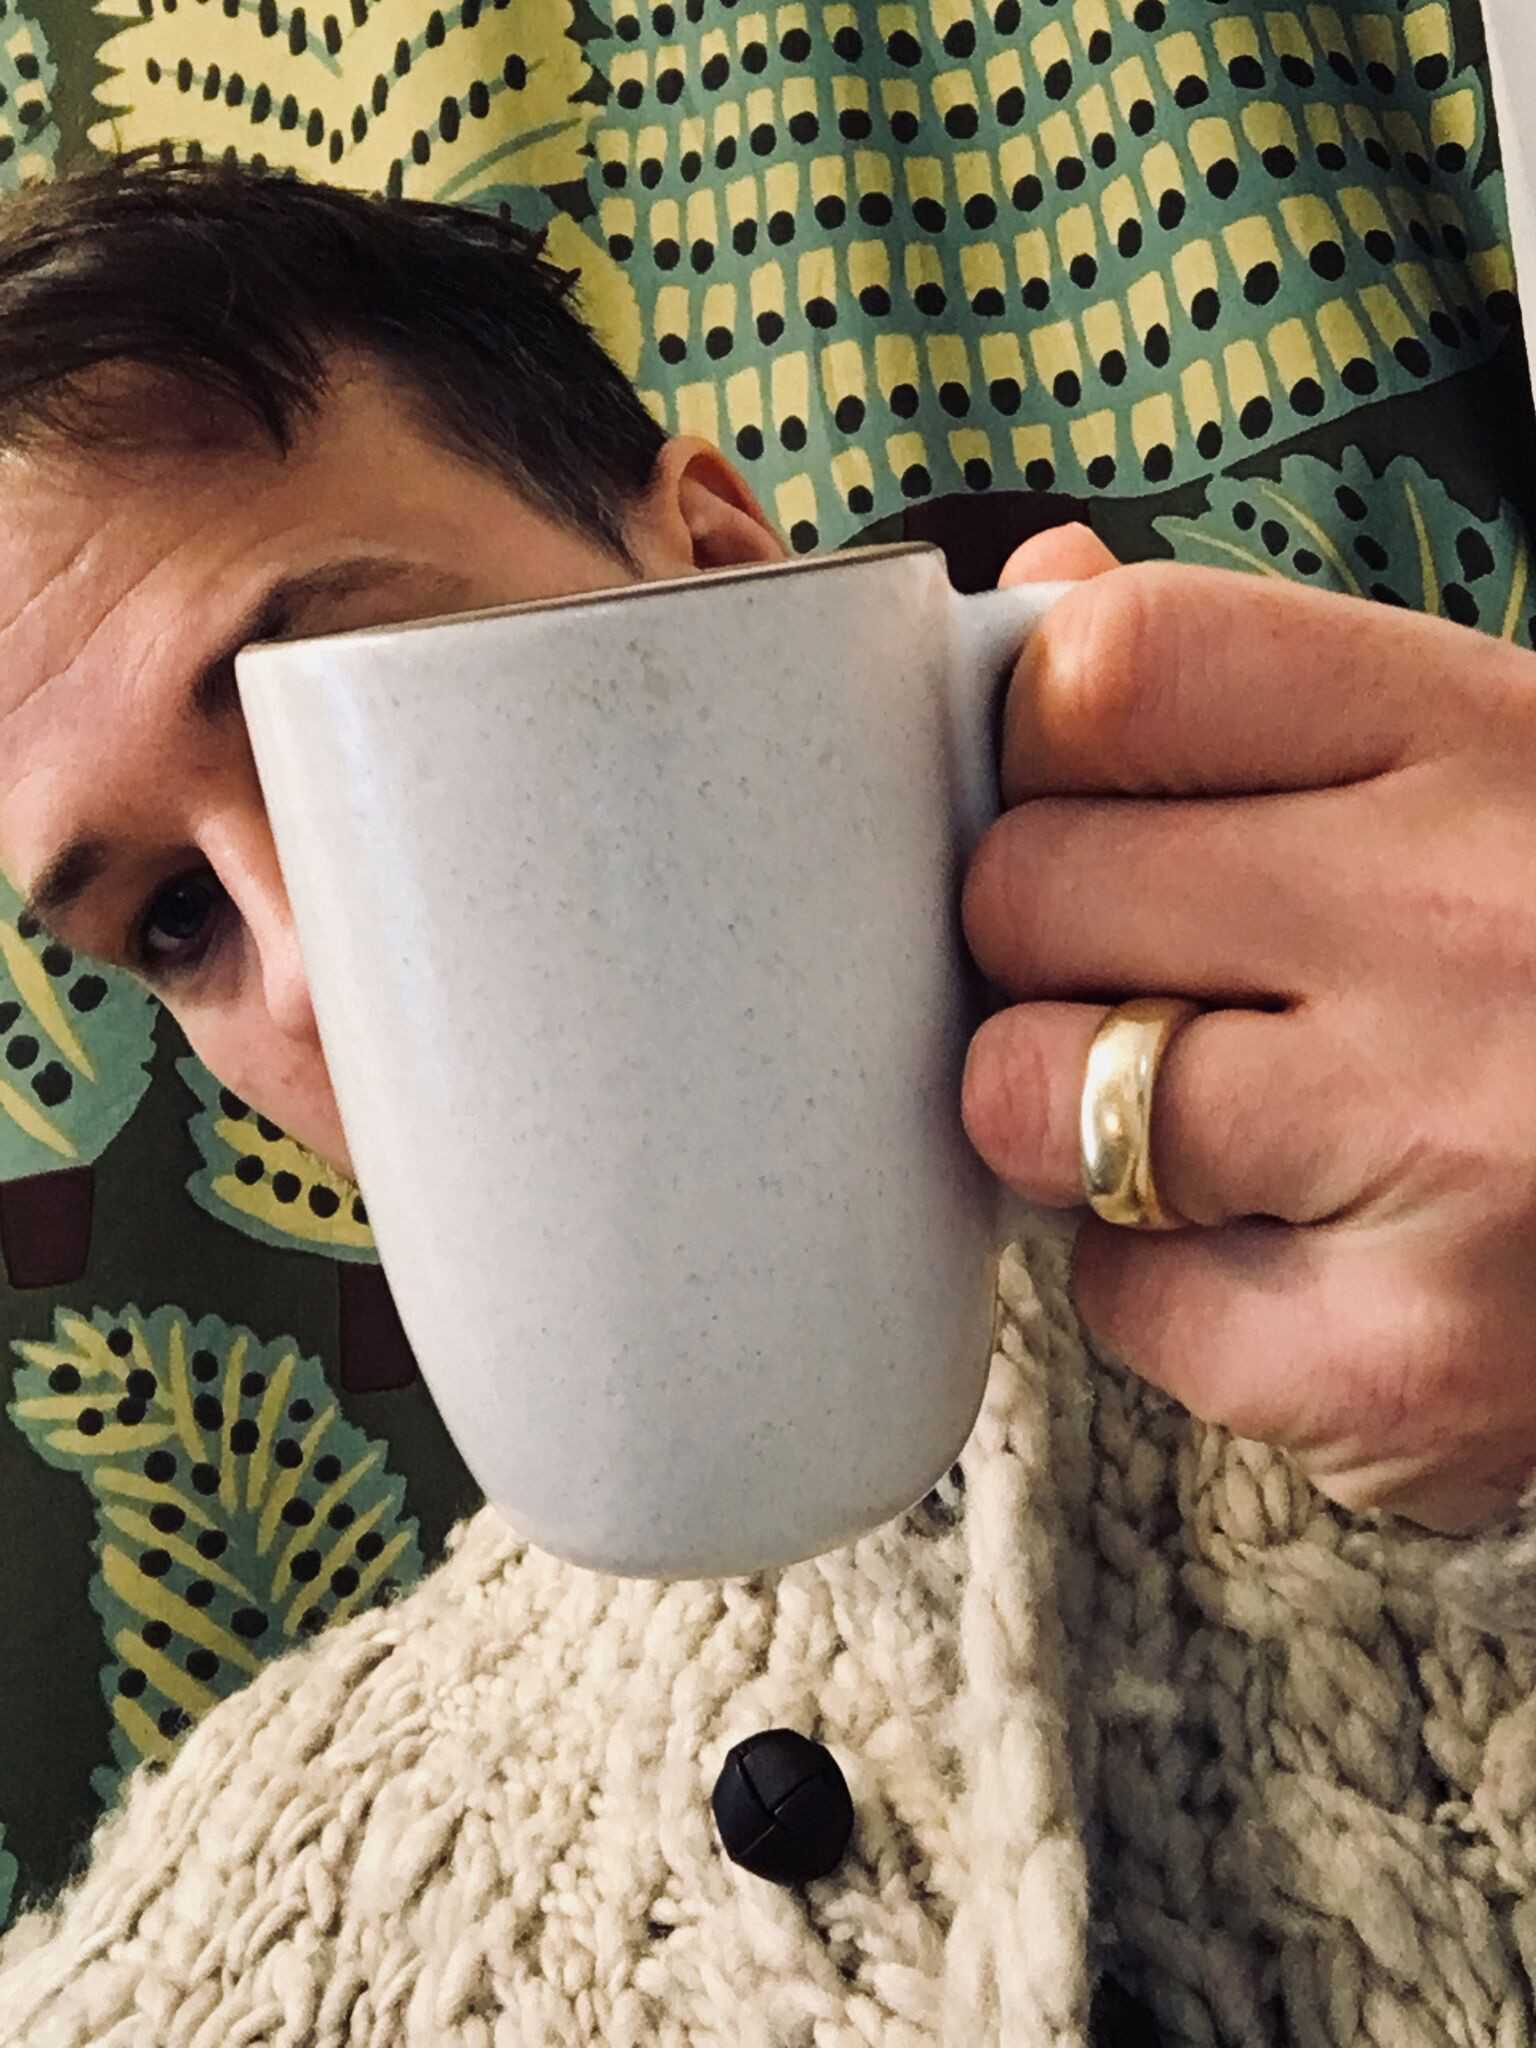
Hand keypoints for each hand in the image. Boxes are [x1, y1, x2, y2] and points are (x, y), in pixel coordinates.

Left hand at [960, 524, 1535, 1532]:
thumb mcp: (1497, 772)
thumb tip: (1042, 594)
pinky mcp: (1396, 1368)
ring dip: (1069, 1118)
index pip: (1114, 669)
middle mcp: (1463, 927)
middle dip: (1050, 943)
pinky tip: (1308, 1260)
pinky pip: (1114, 1297)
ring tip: (1218, 1124)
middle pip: (1032, 887)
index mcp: (1489, 739)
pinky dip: (1168, 1290)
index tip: (1084, 794)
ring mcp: (1435, 1151)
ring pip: (1026, 1097)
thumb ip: (1264, 689)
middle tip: (1163, 978)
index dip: (1045, 738)